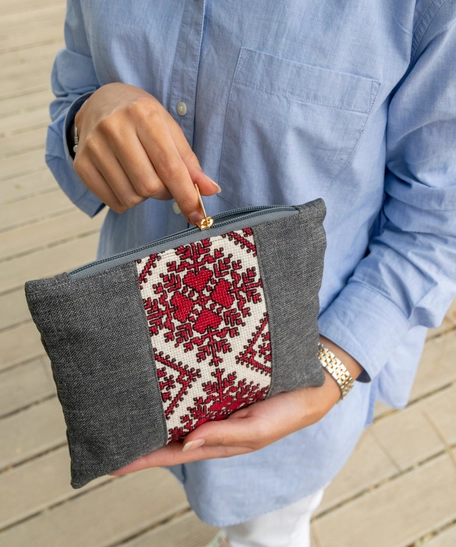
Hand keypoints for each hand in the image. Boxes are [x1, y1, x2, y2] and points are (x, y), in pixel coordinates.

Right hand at [73, 83, 219, 220]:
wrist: (101, 103)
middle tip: (164, 182)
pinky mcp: (80, 163)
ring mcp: (93, 146)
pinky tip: (126, 180)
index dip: (186, 194)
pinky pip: (113, 202)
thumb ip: (190, 163)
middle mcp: (114, 127)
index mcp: (143, 114)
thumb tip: (211, 190)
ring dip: (144, 197)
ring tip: (143, 176)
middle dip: (164, 193)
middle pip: (149, 186)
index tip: (198, 214)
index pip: (169, 166)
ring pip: (130, 197)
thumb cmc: (143, 119)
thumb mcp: (170, 132)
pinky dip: (126, 201)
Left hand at [111, 338, 362, 474]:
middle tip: (107, 433)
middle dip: (141, 435)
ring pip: (178, 409)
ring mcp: (216, 401)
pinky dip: (175, 388)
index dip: (144, 458)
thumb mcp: (257, 429)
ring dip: (154, 409)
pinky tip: (159, 383)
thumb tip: (184, 445)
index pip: (173, 452)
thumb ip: (223, 436)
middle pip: (169, 432)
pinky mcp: (222, 382)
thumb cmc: (288, 412)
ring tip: (126, 408)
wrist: (313, 383)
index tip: (113, 462)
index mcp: (220, 441)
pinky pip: (192, 387)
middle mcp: (213, 422)